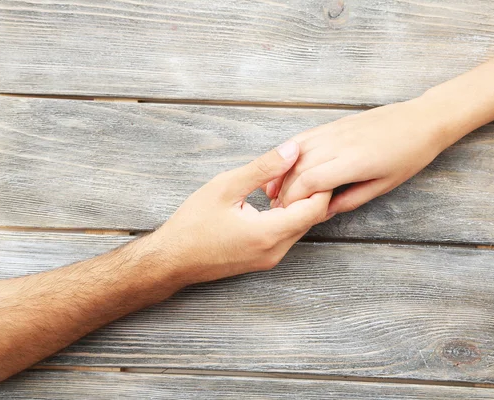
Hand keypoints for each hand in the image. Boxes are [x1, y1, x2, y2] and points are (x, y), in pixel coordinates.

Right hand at [149, 141, 331, 284]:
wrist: (172, 260)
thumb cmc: (192, 225)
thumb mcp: (226, 187)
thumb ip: (263, 168)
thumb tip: (293, 150)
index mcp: (268, 233)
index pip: (315, 208)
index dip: (321, 184)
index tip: (315, 163)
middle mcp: (275, 250)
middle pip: (312, 218)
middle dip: (313, 191)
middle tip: (305, 165)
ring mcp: (271, 258)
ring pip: (301, 226)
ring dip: (300, 203)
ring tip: (289, 178)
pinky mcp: (265, 259)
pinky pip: (288, 234)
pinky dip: (288, 215)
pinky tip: (276, 198)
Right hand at [268, 97, 448, 214]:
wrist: (423, 120)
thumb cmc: (409, 156)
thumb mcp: (384, 185)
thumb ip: (351, 199)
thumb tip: (325, 211)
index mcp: (354, 162)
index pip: (310, 180)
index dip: (294, 198)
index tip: (288, 212)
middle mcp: (340, 143)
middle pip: (298, 167)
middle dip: (284, 189)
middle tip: (277, 206)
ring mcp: (336, 129)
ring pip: (297, 151)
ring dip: (282, 171)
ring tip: (274, 189)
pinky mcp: (335, 123)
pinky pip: (305, 137)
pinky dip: (290, 153)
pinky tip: (285, 165)